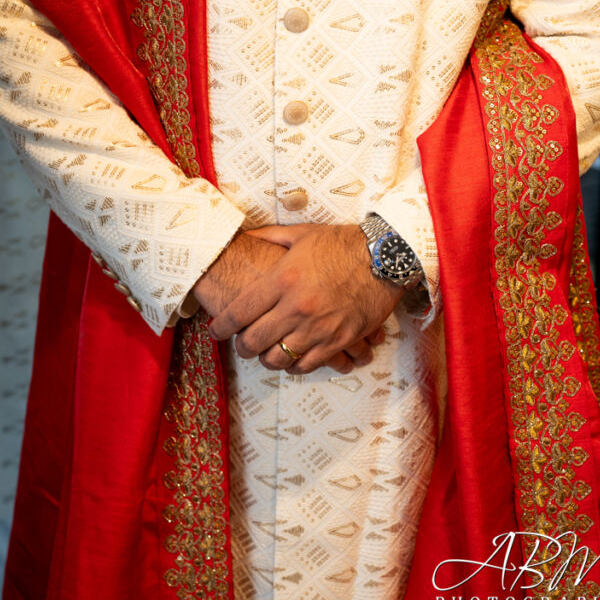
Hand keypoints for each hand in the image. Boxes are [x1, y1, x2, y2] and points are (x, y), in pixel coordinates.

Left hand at [208, 223, 399, 374]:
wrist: (384, 257)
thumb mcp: (302, 234)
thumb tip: (247, 235)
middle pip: (254, 341)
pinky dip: (294, 365)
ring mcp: (318, 327)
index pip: (240, 312)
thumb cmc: (342, 243)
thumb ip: (270, 237)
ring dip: (266, 359)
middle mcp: (296, 307)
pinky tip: (291, 358)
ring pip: (278, 359)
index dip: (221, 326)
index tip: (215, 330)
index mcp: (282, 279)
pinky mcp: (338, 340)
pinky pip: (307, 365)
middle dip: (241, 346)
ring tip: (264, 353)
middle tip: (239, 344)